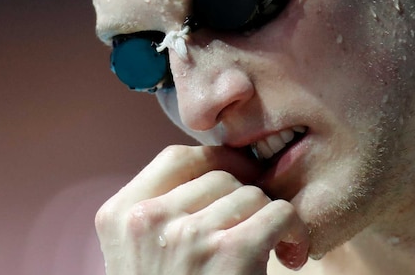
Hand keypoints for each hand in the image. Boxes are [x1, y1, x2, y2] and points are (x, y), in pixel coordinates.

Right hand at [95, 145, 309, 273]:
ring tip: (272, 248)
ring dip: (270, 218)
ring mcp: (188, 235)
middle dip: (245, 200)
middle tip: (256, 231)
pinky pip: (279, 212)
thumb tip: (219, 167)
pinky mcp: (231, 252)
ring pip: (251, 194)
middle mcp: (148, 220)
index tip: (239, 180)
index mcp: (119, 216)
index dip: (216, 161)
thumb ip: (162, 213)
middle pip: (219, 175)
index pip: (176, 157)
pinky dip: (295, 231)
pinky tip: (290, 254)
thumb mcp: (141, 256)